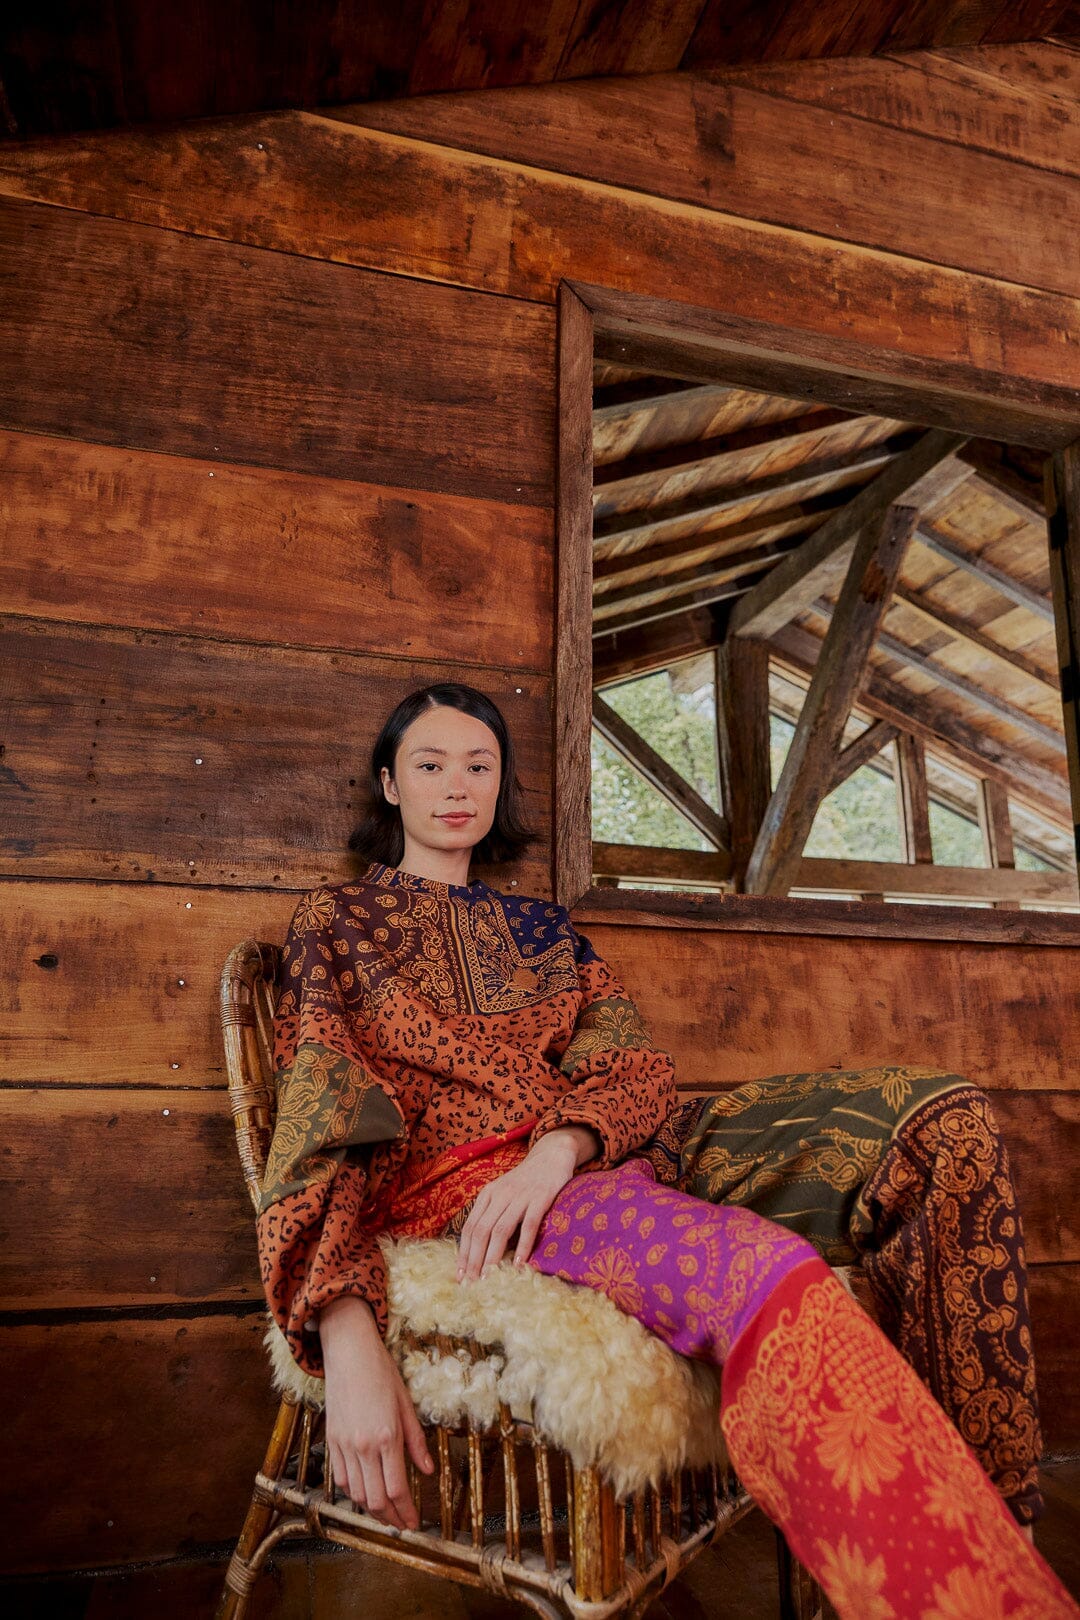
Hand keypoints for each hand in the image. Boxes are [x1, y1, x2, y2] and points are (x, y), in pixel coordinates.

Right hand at [319, 1295, 434, 1530]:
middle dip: (390, 1517)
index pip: (397, 1488)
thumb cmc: (382, 1373)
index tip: (414, 1523)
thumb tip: (428, 1470)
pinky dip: (353, 1492)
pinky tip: (365, 1492)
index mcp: (387, 1436)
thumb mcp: (406, 1404)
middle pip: (375, 1499)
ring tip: (386, 1512)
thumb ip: (416, 1442)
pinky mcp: (331, 1440)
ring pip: (356, 1493)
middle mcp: (363, 1446)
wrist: (349, 1352)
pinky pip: (341, 1478)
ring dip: (371, 1508)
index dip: (407, 1511)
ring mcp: (344, 1445)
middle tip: (402, 1523)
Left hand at [456, 1124, 600, 1281]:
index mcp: (487, 1195)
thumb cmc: (525, 1181)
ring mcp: (520, 1196)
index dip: (463, 1253)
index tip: (460, 1276)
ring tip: (489, 1279)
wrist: (551, 1155)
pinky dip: (523, 1246)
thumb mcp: (502, 1193)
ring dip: (492, 1256)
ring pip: (500, 1229)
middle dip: (474, 1260)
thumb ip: (492, 1214)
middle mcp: (500, 1195)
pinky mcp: (541, 1197)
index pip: (470, 1227)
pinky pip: (529, 1224)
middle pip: (481, 1231)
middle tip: (471, 1284)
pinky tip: (518, 1265)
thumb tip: (479, 1250)